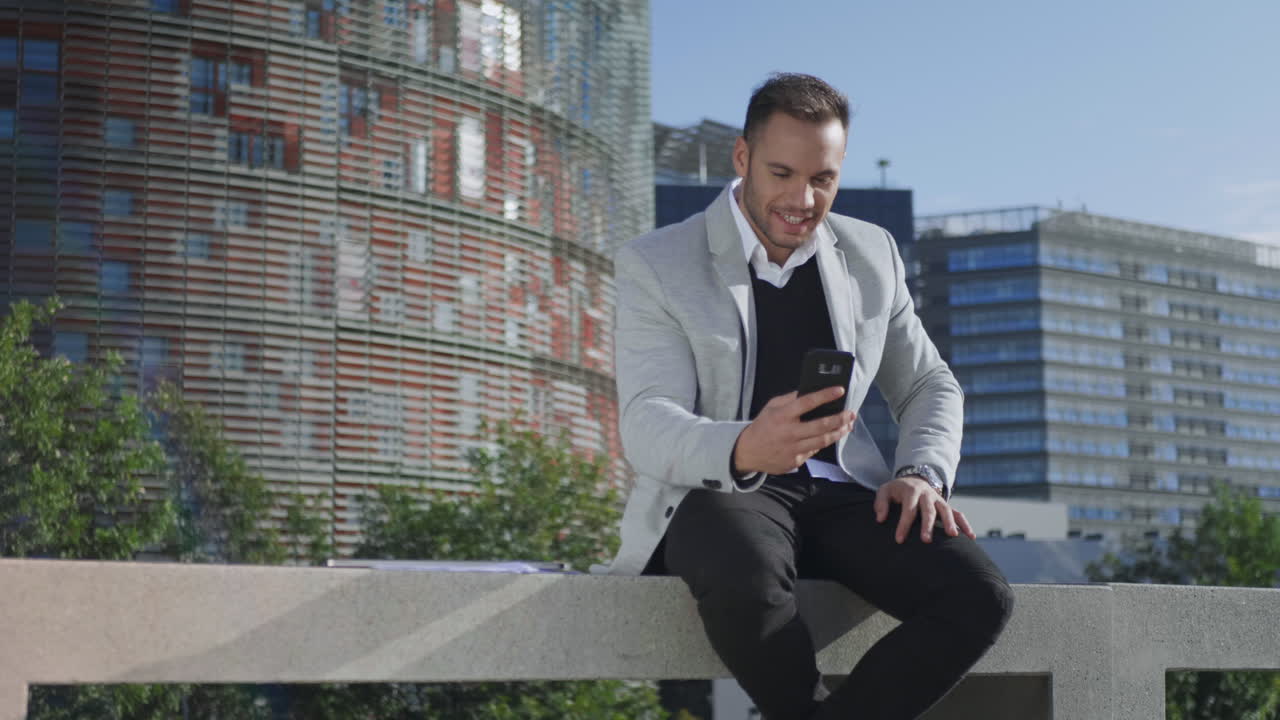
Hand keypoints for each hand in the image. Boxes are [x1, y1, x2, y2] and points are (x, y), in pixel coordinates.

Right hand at [732, 388, 856, 475]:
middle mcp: (789, 432)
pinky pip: (814, 450)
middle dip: (839, 418)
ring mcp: (793, 448)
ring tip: (847, 425)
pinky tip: (829, 436)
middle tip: (850, 413)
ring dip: (838, 432)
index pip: (807, 402)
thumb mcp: (771, 407)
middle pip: (821, 425)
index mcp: (782, 415)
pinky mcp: (795, 461)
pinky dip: (823, 443)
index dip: (825, 395)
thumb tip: (809, 391)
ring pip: (822, 441)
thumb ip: (790, 399)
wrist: (747, 452)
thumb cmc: (762, 426)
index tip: (839, 390)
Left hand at [874, 475, 975, 543]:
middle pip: (928, 510)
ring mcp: (938, 499)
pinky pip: (958, 513)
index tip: (899, 539)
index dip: (903, 524)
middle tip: (926, 540)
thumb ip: (880, 503)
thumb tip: (880, 518)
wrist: (914, 479)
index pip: (908, 509)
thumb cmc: (897, 490)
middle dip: (928, 525)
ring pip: (946, 509)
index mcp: (911, 491)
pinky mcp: (945, 505)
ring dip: (950, 522)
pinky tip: (971, 536)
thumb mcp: (884, 490)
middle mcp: (927, 494)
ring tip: (952, 536)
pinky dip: (965, 524)